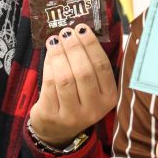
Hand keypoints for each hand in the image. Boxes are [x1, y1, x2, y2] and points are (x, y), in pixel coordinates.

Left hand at [29, 24, 117, 145]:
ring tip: (53, 40)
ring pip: (65, 78)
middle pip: (84, 72)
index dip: (91, 45)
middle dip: (73, 48)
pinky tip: (48, 55)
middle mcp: (94, 109)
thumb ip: (90, 63)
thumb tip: (79, 31)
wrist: (57, 130)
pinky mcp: (52, 115)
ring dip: (58, 55)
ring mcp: (72, 115)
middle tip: (66, 32)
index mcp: (109, 98)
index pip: (102, 67)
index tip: (82, 28)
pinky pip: (49, 85)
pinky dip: (48, 66)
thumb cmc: (77, 99)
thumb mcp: (91, 87)